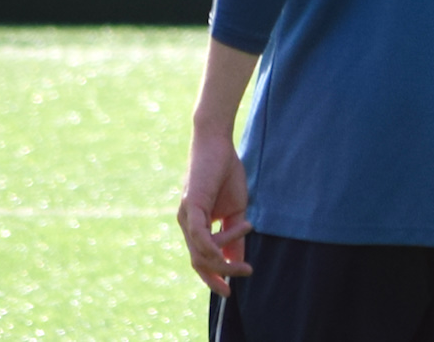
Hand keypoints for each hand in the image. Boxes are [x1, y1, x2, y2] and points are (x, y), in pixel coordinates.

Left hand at [178, 127, 251, 295]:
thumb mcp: (236, 209)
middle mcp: (186, 225)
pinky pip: (198, 233)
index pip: (202, 259)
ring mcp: (187, 216)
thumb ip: (234, 234)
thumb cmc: (226, 173)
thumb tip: (237, 259)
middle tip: (236, 283)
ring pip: (201, 251)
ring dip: (224, 256)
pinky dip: (212, 245)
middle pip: (199, 261)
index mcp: (196, 226)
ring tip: (247, 243)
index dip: (215, 277)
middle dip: (216, 277)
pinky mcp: (191, 205)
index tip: (230, 290)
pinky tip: (227, 247)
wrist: (217, 143)